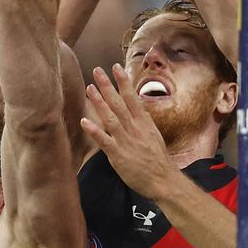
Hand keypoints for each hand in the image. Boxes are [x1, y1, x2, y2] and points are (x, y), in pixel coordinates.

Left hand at [80, 64, 175, 199]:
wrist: (163, 180)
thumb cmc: (158, 159)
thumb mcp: (153, 135)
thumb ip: (143, 122)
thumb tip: (138, 110)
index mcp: (144, 123)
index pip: (132, 97)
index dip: (123, 81)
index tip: (116, 67)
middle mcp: (135, 128)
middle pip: (119, 103)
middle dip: (107, 86)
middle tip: (97, 71)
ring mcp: (126, 141)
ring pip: (111, 117)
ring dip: (99, 102)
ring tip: (89, 88)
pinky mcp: (118, 155)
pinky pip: (105, 141)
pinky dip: (94, 130)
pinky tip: (84, 121)